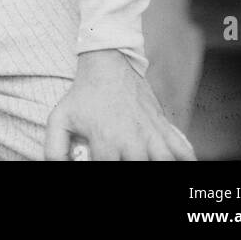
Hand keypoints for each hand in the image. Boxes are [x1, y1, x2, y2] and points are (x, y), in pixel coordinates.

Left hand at [44, 50, 195, 160]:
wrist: (107, 62)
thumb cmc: (83, 95)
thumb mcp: (60, 119)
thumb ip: (55, 149)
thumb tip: (56, 169)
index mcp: (106, 140)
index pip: (107, 172)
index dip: (102, 177)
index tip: (101, 171)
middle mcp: (131, 138)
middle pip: (140, 168)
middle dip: (135, 172)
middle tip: (125, 165)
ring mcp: (151, 132)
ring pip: (165, 161)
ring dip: (161, 167)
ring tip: (150, 165)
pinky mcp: (164, 126)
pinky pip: (184, 150)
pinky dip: (186, 160)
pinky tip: (178, 165)